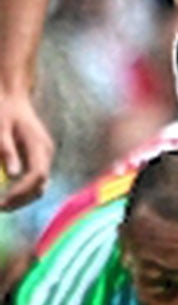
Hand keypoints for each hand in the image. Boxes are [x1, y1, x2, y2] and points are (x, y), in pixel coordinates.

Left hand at [0, 90, 52, 209]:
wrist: (12, 96)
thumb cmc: (3, 110)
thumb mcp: (0, 128)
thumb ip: (7, 150)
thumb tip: (13, 174)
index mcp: (40, 146)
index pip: (37, 176)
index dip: (21, 192)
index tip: (2, 202)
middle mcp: (46, 153)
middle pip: (41, 185)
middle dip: (22, 200)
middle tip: (0, 208)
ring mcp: (43, 155)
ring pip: (39, 185)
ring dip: (23, 197)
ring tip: (3, 204)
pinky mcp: (37, 156)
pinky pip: (33, 179)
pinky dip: (22, 189)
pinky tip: (7, 192)